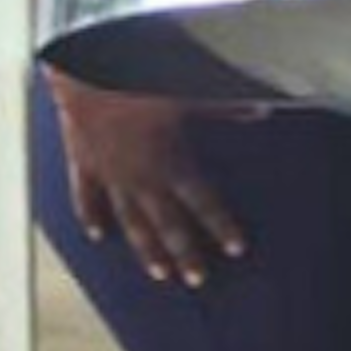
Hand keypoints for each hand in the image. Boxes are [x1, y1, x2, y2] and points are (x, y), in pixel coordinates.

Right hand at [44, 69, 245, 285]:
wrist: (87, 70)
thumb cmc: (143, 77)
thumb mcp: (193, 90)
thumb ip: (229, 106)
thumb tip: (265, 109)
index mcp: (172, 162)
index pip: (204, 204)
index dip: (221, 227)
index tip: (237, 250)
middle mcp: (142, 177)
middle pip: (168, 225)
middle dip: (185, 254)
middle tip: (198, 280)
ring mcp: (111, 175)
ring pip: (130, 221)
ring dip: (145, 248)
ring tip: (159, 273)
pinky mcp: (84, 164)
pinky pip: (86, 198)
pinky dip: (91, 216)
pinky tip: (96, 236)